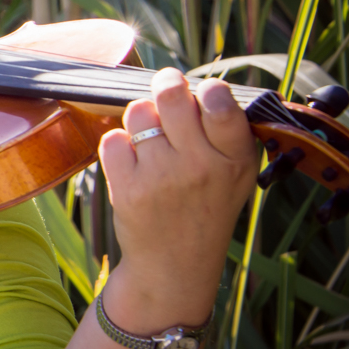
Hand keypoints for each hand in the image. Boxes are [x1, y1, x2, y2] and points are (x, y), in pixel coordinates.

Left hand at [99, 67, 257, 329]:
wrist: (173, 265)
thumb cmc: (204, 208)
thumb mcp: (235, 176)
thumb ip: (226, 133)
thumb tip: (201, 83)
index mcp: (234, 161)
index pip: (222, 106)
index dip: (209, 90)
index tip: (203, 91)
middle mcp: (200, 167)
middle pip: (172, 97)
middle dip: (166, 85)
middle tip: (166, 86)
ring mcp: (162, 178)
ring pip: (138, 113)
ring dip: (141, 119)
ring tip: (152, 140)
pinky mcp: (127, 188)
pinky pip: (112, 139)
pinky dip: (118, 145)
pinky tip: (133, 163)